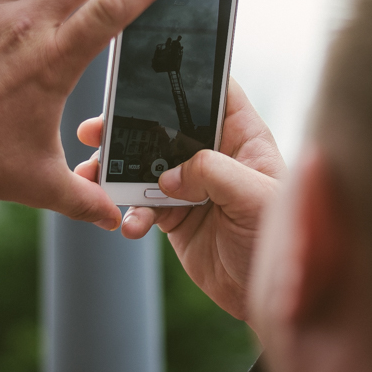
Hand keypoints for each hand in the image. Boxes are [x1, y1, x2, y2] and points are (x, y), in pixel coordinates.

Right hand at [75, 79, 284, 318]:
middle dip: (129, 127)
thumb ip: (213, 173)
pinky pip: (142, 207)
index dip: (186, 80)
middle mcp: (216, 156)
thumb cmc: (280, 241)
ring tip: (91, 177)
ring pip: (145, 166)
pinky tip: (128, 226)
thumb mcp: (256, 198)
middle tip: (96, 130)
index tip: (145, 75)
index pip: (215, 94)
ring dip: (116, 171)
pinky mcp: (176, 216)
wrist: (268, 296)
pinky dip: (129, 214)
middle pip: (167, 127)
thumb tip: (168, 175)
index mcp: (244, 138)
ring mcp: (193, 186)